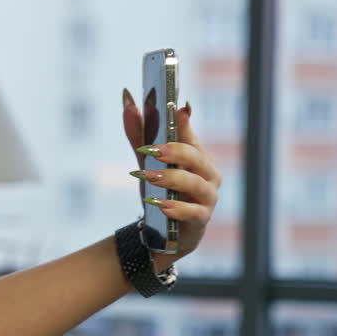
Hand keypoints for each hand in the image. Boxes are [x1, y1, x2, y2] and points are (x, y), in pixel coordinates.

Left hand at [122, 90, 221, 261]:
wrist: (165, 231)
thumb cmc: (162, 192)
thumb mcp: (147, 163)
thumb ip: (139, 136)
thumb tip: (128, 103)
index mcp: (197, 156)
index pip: (191, 136)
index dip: (184, 123)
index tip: (175, 110)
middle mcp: (208, 174)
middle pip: (196, 158)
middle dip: (175, 152)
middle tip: (151, 150)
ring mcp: (207, 197)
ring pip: (195, 183)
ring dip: (171, 178)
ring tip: (148, 176)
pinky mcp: (201, 219)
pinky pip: (194, 212)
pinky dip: (177, 208)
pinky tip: (160, 204)